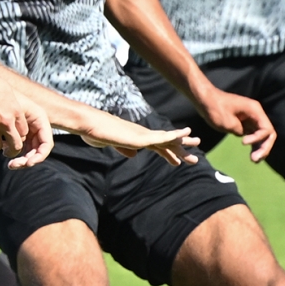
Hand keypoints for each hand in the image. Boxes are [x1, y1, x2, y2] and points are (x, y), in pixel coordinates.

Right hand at [0, 60, 54, 168]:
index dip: (18, 135)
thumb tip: (15, 115)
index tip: (12, 133)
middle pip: (15, 146)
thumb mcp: (7, 92)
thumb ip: (13, 107)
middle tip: (6, 148)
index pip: (24, 132)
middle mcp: (6, 122)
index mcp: (16, 112)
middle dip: (11, 149)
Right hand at [78, 114, 199, 166]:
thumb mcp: (110, 144)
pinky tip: (184, 134)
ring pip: (166, 139)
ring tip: (197, 142)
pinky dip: (174, 135)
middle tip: (196, 149)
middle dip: (180, 146)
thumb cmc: (94, 132)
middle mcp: (141, 134)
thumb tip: (134, 156)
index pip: (155, 146)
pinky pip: (160, 136)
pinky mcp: (139, 136)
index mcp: (134, 138)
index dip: (168, 153)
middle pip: (165, 141)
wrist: (87, 124)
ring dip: (182, 141)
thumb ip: (122, 148)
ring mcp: (141, 134)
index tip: (178, 162)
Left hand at [194, 85, 275, 163]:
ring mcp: (251, 119)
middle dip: (264, 147)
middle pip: (268, 134)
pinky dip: (254, 146)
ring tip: (254, 161)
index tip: (243, 142)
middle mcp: (256, 114)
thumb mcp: (227, 122)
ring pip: (262, 136)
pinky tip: (252, 156)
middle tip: (255, 159)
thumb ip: (239, 130)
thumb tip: (244, 135)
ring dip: (260, 149)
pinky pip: (254, 136)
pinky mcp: (245, 124)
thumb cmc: (215, 108)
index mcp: (255, 110)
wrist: (205, 100)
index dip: (258, 138)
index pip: (267, 129)